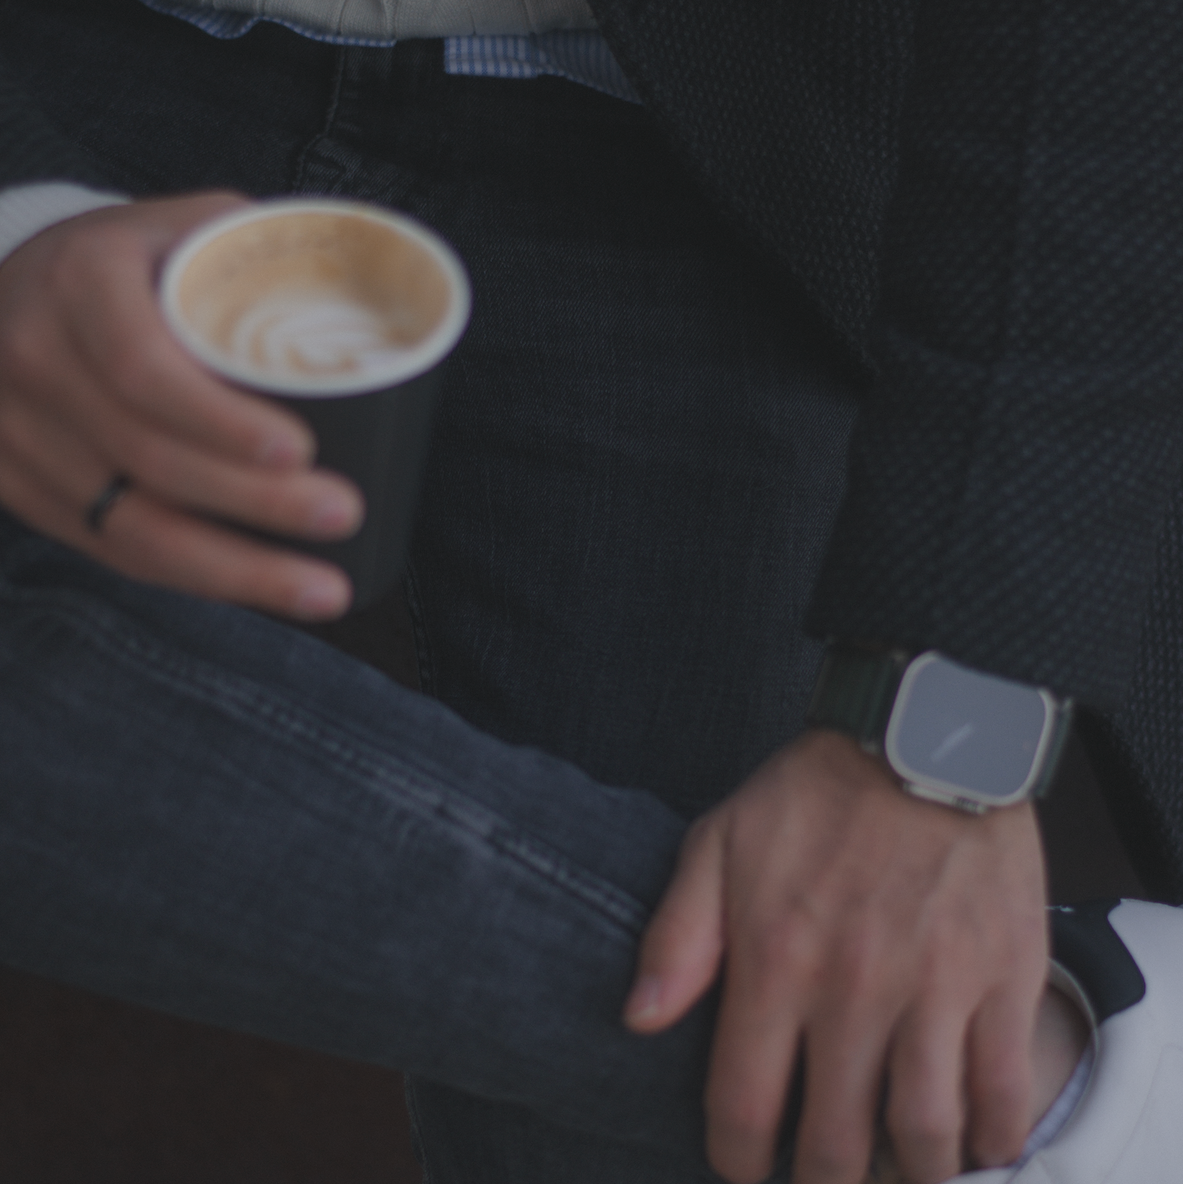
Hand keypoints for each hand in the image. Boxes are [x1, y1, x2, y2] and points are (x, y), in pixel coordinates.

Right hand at [0, 193, 363, 617]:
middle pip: (147, 458)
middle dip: (257, 503)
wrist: (14, 293)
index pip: (141, 366)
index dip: (218, 419)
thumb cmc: (130, 264)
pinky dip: (197, 579)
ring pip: (130, 527)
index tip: (299, 449)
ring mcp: (18, 434)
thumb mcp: (182, 228)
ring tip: (322, 589)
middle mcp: (34, 358)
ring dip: (237, 570)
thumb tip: (376, 296)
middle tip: (343, 514)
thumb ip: (258, 255)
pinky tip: (259, 591)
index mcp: (79, 281)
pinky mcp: (22, 490)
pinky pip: (113, 551)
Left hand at [624, 729, 1047, 1183]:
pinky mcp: (1002, 978)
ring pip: (923, 1138)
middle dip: (817, 1181)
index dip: (735, 1158)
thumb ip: (678, 935)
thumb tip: (638, 1021)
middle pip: (834, 1145)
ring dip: (905, 1173)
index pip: (743, 1105)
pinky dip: (989, 1139)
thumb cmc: (814, 792)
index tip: (741, 1164)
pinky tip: (970, 1142)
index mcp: (775, 959)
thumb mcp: (720, 840)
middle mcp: (854, 990)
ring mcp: (936, 989)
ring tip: (888, 1165)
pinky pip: (1003, 1094)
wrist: (924, 736)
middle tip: (815, 1174)